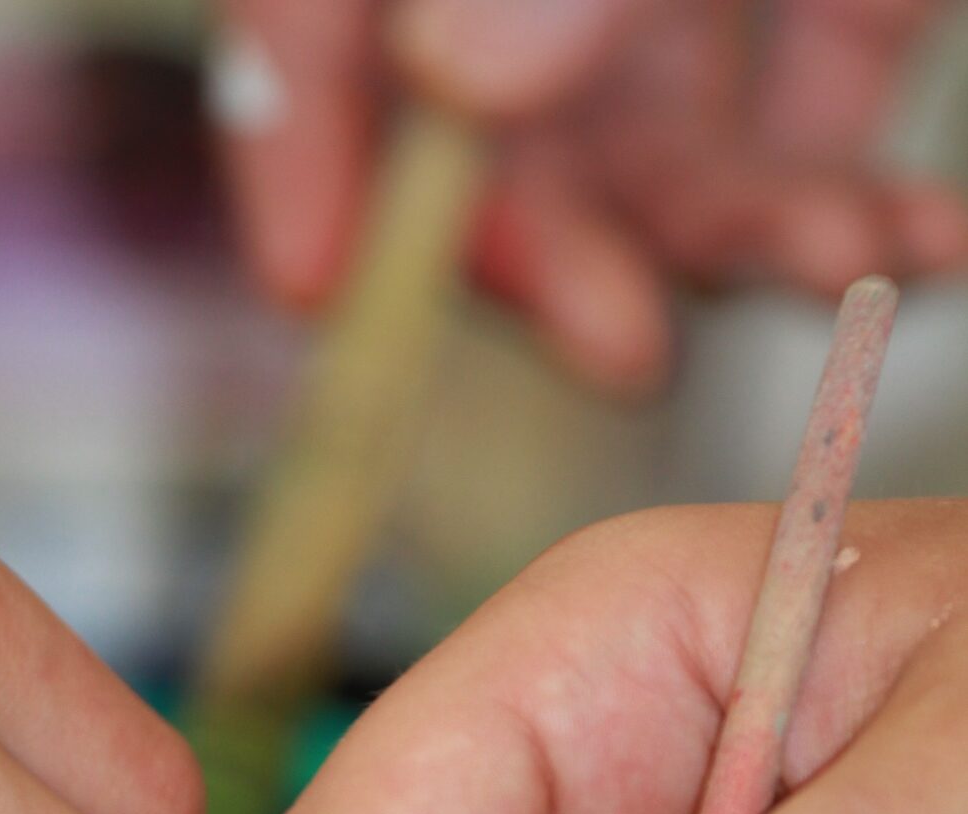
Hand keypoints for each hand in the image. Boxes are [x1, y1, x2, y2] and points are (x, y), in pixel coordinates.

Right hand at [209, 0, 967, 389]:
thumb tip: (460, 89)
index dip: (293, 124)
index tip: (311, 286)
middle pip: (491, 101)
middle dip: (563, 234)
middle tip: (627, 342)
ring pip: (661, 130)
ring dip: (744, 228)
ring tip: (851, 263)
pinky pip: (815, 93)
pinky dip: (860, 186)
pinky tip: (935, 241)